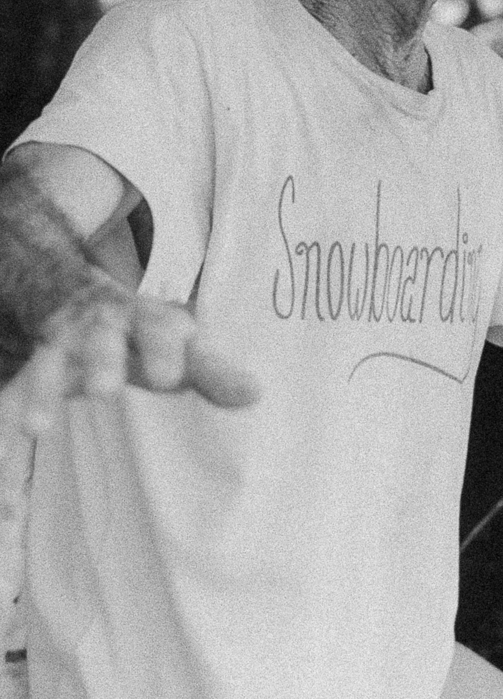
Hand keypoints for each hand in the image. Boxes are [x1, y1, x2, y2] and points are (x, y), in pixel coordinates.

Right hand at [4, 276, 259, 438]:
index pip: (162, 328)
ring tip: (51, 418)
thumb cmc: (142, 333)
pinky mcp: (45, 355)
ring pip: (63, 354)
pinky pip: (32, 377)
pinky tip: (21, 433)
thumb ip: (212, 371)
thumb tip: (256, 393)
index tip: (169, 378)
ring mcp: (73, 336)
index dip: (166, 349)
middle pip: (109, 335)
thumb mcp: (177, 347)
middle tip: (106, 389)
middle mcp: (110, 322)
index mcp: (150, 318)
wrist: (80, 293)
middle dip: (106, 358)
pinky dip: (26, 401)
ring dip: (55, 382)